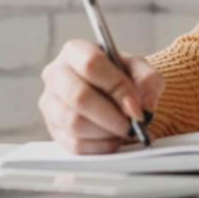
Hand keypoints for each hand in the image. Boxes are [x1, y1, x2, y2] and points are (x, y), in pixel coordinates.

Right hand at [38, 39, 164, 154]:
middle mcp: (56, 75)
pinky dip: (100, 146)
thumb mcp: (141, 69)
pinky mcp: (54, 129)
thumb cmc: (122, 76)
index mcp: (75, 51)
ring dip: (106, 132)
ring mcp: (50, 104)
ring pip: (74, 123)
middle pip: (79, 97)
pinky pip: (74, 145)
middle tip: (132, 126)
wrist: (112, 93)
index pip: (92, 64)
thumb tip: (143, 107)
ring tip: (124, 131)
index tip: (135, 105)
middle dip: (111, 116)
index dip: (116, 87)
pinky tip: (114, 139)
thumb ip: (148, 81)